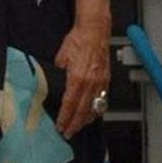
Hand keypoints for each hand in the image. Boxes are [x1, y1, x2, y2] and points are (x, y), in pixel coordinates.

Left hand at [54, 19, 110, 138]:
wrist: (95, 29)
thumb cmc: (79, 39)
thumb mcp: (61, 57)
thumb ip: (59, 73)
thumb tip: (55, 82)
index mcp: (77, 78)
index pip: (69, 104)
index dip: (65, 118)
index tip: (60, 126)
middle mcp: (91, 82)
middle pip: (82, 110)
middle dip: (75, 123)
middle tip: (68, 133)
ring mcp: (100, 81)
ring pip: (94, 106)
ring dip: (86, 119)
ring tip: (79, 127)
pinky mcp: (106, 78)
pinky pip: (102, 98)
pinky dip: (97, 108)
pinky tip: (93, 113)